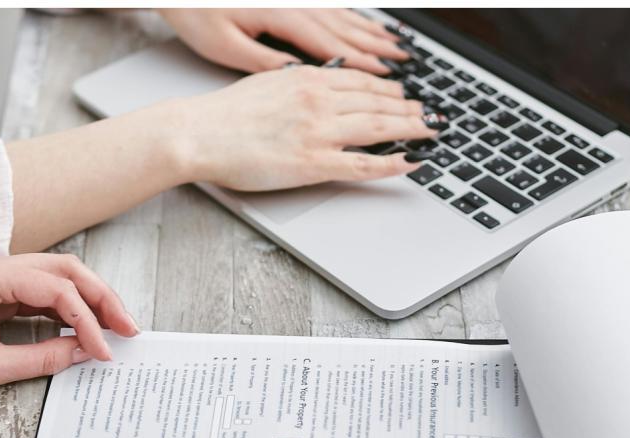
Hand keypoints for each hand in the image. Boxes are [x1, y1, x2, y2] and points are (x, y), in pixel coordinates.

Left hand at [0, 254, 138, 409]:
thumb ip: (43, 357)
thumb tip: (86, 352)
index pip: (57, 290)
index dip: (88, 319)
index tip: (104, 349)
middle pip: (65, 270)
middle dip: (100, 297)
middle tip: (127, 326)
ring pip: (58, 278)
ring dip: (89, 301)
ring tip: (115, 326)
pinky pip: (44, 295)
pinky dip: (69, 310)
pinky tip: (86, 326)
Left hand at [159, 8, 406, 73]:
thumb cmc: (196, 13)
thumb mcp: (224, 46)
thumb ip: (264, 61)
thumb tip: (297, 76)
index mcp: (283, 17)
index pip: (332, 46)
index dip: (363, 64)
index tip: (388, 77)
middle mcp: (295, 4)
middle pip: (346, 29)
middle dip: (378, 48)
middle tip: (405, 63)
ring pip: (343, 17)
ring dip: (371, 33)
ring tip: (396, 46)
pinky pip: (331, 9)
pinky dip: (352, 19)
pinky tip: (363, 26)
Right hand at [172, 65, 436, 190]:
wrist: (199, 133)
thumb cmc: (224, 114)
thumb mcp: (267, 83)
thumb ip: (297, 84)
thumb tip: (316, 85)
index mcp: (308, 81)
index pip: (362, 81)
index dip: (390, 88)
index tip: (404, 94)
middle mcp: (320, 102)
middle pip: (378, 103)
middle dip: (410, 109)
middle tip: (429, 115)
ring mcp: (319, 132)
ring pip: (379, 128)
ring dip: (410, 130)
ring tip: (429, 134)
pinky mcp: (313, 163)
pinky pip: (363, 164)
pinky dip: (391, 162)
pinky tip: (410, 162)